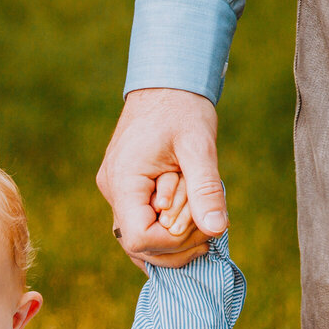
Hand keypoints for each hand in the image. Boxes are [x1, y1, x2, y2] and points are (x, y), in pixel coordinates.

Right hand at [96, 87, 226, 268]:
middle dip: (177, 246)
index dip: (173, 243)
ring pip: (137, 240)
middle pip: (137, 246)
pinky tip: (189, 231)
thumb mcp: (199, 146)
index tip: (203, 227)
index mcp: (124, 180)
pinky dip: (164, 234)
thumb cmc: (183, 109)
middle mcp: (112, 190)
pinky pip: (140, 226)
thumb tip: (216, 229)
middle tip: (209, 229)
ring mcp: (116, 192)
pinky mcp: (126, 191)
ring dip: (173, 242)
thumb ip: (206, 189)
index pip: (139, 237)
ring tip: (203, 226)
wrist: (166, 83)